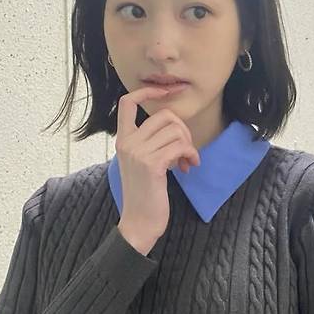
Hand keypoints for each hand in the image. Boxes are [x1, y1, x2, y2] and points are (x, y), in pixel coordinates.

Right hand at [115, 84, 200, 242]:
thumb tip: (176, 126)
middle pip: (164, 115)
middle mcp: (127, 142)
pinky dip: (191, 154)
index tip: (168, 91)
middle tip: (186, 150)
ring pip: (176, 130)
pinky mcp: (152, 164)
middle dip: (183, 130)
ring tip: (188, 161)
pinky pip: (180, 146)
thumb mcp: (141, 162)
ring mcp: (138, 153)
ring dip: (189, 145)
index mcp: (122, 140)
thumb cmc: (145, 193)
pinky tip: (189, 166)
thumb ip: (151, 142)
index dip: (148, 92)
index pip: (127, 102)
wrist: (139, 222)